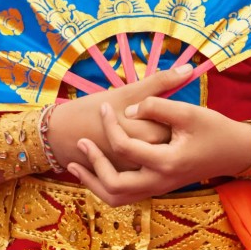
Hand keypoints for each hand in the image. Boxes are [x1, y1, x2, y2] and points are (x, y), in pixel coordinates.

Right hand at [48, 66, 192, 169]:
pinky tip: (141, 144)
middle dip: (168, 128)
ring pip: (161, 157)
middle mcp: (147, 159)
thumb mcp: (125, 92)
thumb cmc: (91, 110)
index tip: (168, 106)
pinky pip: (147, 169)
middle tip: (160, 118)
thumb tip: (189, 68)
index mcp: (149, 135)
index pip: (179, 125)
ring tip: (148, 131)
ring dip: (160, 145)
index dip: (176, 114)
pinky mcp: (129, 181)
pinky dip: (148, 157)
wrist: (61, 136)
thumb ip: (160, 81)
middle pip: (173, 142)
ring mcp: (138, 173)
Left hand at [70, 97, 250, 205]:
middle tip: (81, 142)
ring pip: (117, 198)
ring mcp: (158, 188)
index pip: (124, 146)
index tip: (104, 106)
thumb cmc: (214, 128)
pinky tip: (96, 169)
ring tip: (76, 165)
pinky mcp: (158, 187)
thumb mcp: (188, 111)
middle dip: (93, 164)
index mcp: (167, 161)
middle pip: (114, 185)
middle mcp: (160, 181)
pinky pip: (125, 196)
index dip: (109, 124)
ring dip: (94, 183)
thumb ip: (156, 106)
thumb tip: (127, 112)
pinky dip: (106, 186)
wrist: (234, 152)